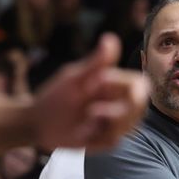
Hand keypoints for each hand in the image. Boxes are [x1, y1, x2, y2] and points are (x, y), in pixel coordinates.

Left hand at [33, 33, 148, 151]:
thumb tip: (110, 37)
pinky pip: (114, 139)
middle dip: (119, 109)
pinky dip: (97, 136)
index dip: (121, 83)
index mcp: (115, 85)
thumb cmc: (55, 96)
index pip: (138, 83)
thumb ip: (95, 62)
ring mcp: (114, 123)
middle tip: (92, 109)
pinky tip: (82, 132)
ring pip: (129, 125)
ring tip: (85, 119)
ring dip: (106, 122)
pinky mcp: (106, 141)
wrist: (38, 123)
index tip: (96, 83)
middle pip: (140, 105)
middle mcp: (119, 103)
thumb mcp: (73, 78)